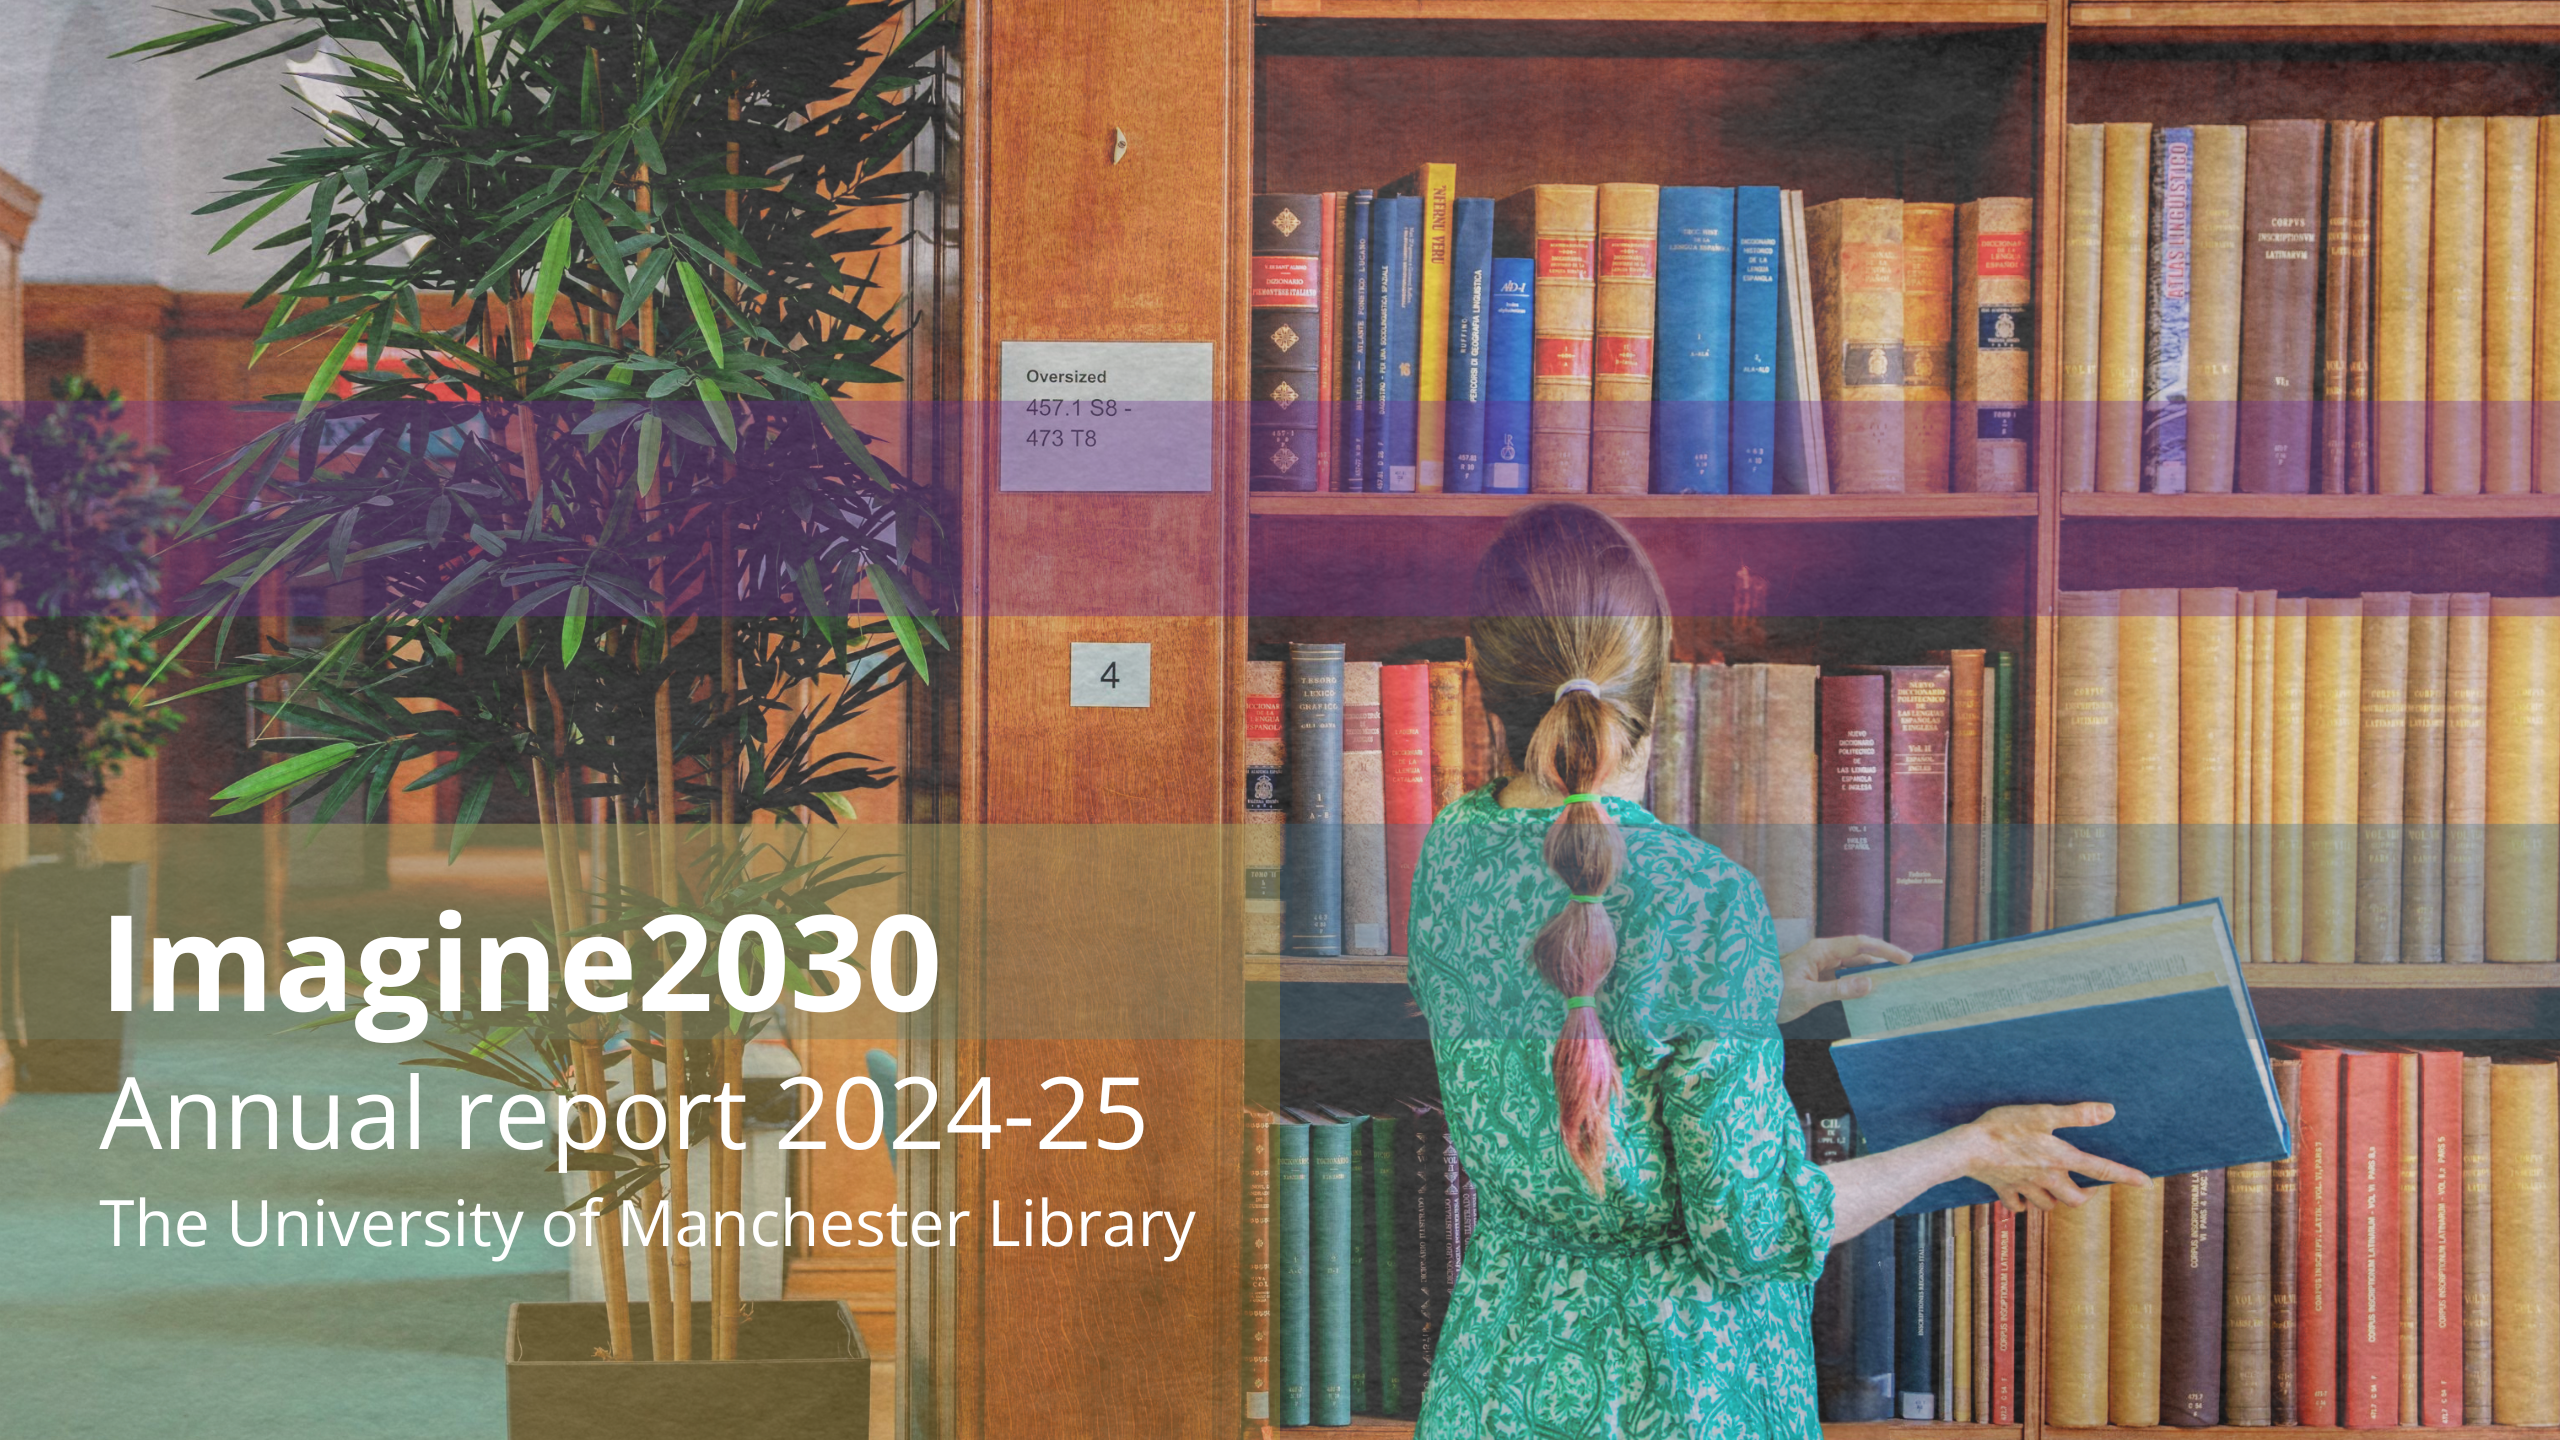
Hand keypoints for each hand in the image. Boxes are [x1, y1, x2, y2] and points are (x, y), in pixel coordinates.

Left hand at [1775, 934, 1911, 1024]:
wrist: (1750, 1001)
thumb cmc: (1773, 995)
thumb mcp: (1807, 995)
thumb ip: (1839, 990)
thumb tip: (1870, 984)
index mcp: (1820, 950)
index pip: (1859, 944)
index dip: (1884, 950)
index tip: (1905, 958)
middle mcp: (1823, 954)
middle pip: (1860, 953)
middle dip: (1883, 960)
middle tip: (1907, 971)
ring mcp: (1821, 965)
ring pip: (1853, 966)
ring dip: (1872, 973)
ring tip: (1895, 983)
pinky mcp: (1818, 977)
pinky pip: (1844, 977)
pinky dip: (1859, 983)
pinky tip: (1871, 993)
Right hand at [1958, 1102, 2149, 1211]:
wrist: (1967, 1148)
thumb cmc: (2004, 1127)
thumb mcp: (2042, 1114)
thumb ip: (2076, 1115)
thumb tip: (2109, 1111)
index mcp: (2059, 1159)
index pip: (2100, 1169)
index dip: (2125, 1175)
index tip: (2145, 1183)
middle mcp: (2047, 1178)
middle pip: (2076, 1199)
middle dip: (2084, 1196)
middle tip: (2086, 1187)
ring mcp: (2025, 1187)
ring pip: (2048, 1204)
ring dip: (2055, 1199)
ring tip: (2053, 1187)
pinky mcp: (2004, 1189)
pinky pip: (2019, 1205)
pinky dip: (2024, 1203)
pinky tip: (2022, 1193)